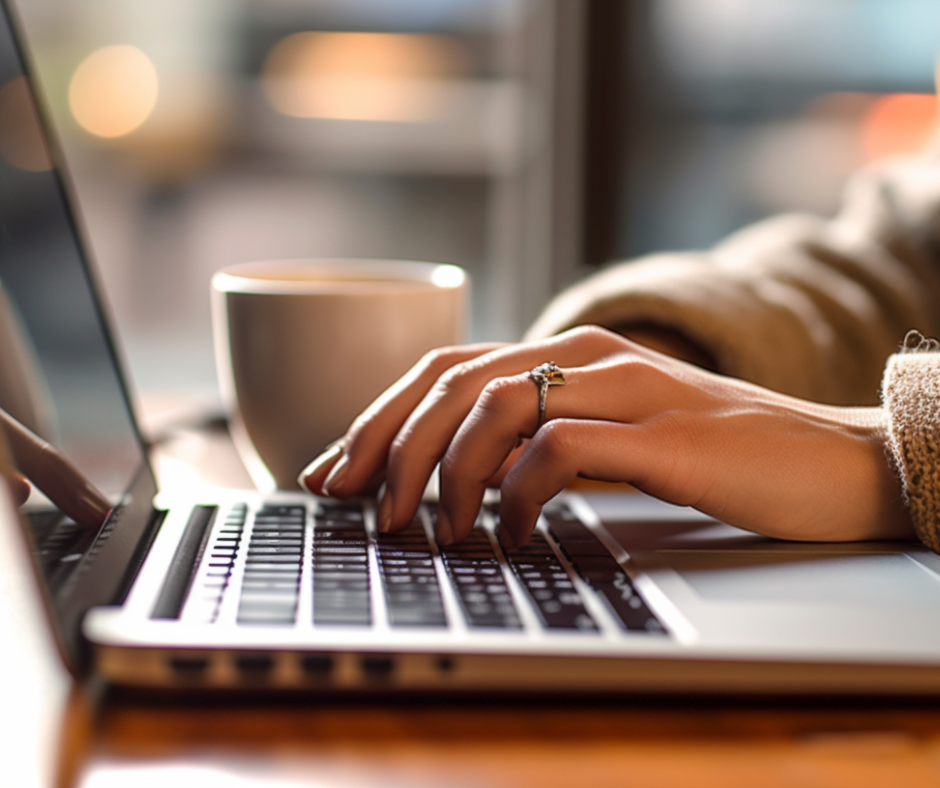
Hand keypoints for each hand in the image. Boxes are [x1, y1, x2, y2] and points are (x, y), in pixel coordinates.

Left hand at [298, 326, 912, 546]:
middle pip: (454, 378)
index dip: (380, 415)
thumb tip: (461, 475)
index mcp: (572, 352)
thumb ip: (546, 436)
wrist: (833, 458)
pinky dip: (515, 492)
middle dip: (386, 440)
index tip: (336, 470)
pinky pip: (560, 450)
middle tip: (352, 500)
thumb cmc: (718, 454)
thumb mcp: (616, 434)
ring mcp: (629, 387)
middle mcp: (591, 355)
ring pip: (495, 404)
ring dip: (442, 469)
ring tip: (427, 528)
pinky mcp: (666, 434)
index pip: (449, 365)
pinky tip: (506, 531)